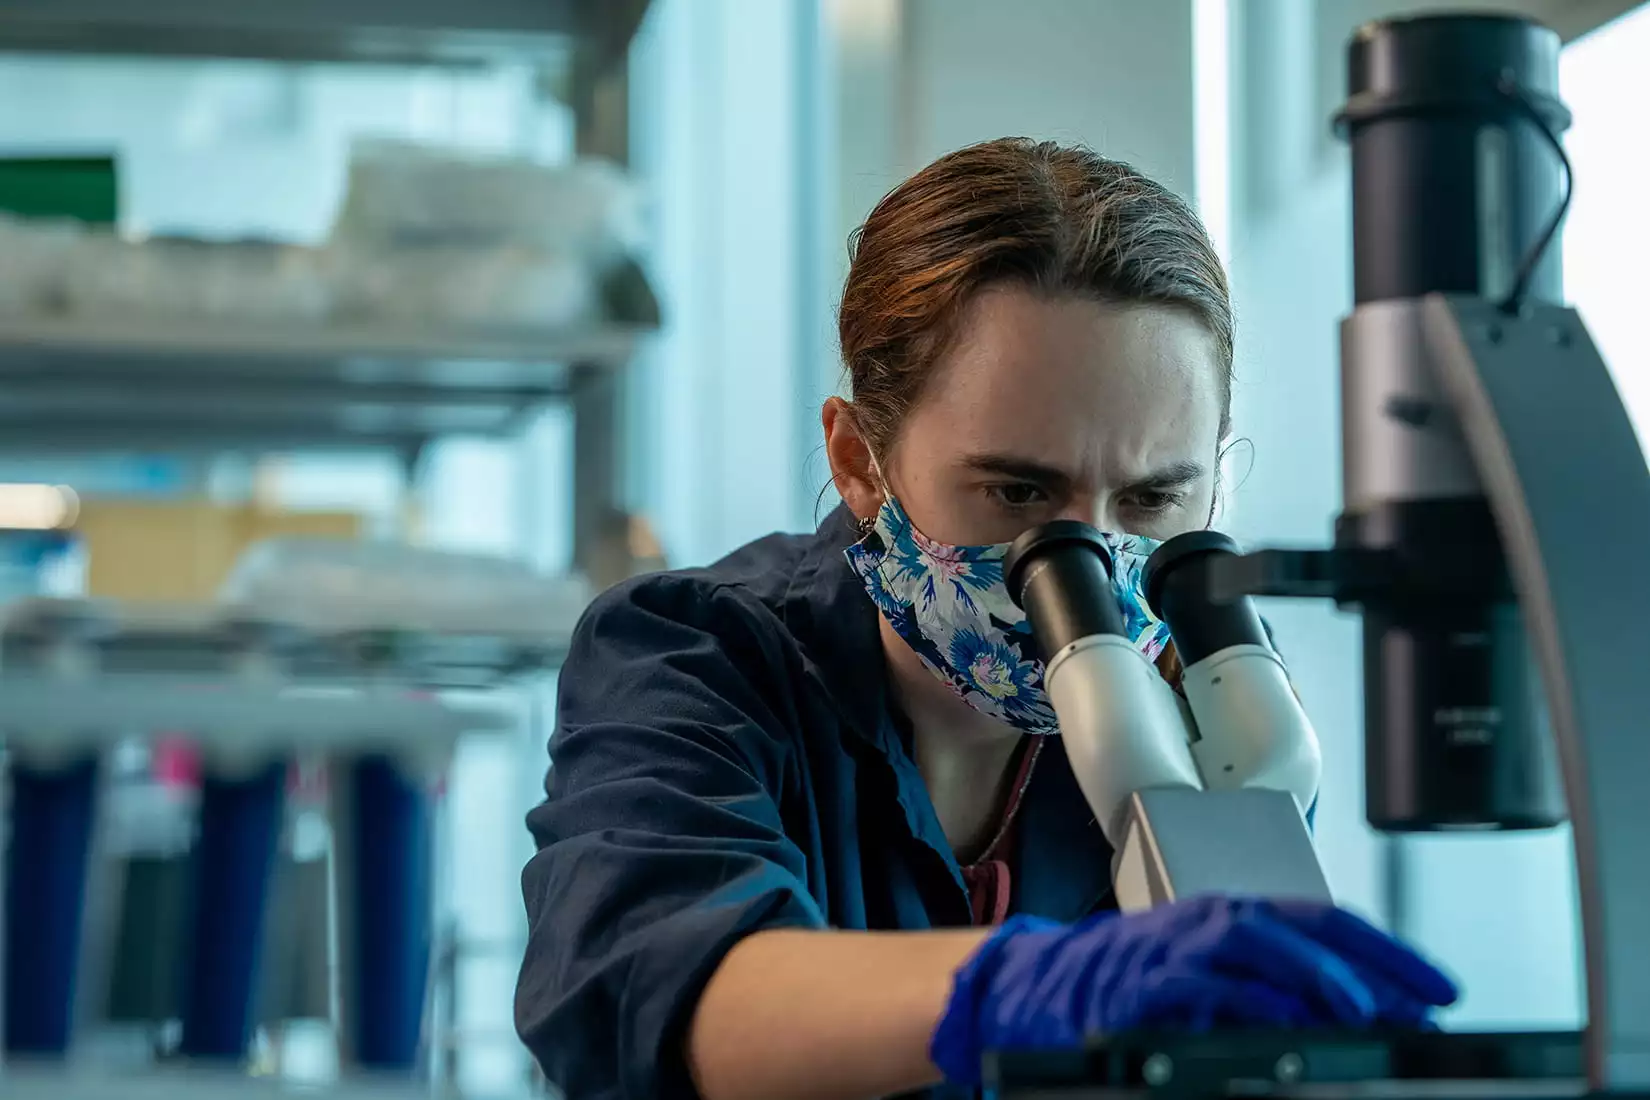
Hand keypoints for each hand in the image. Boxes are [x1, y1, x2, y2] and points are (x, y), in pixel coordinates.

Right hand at [929, 895, 1457, 1085]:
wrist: (1039, 985)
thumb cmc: (1130, 980)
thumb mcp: (1208, 971)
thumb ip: (1271, 982)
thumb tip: (1358, 1010)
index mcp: (1232, 914)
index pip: (1327, 920)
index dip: (1389, 952)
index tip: (1443, 989)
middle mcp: (1209, 921)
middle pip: (1300, 925)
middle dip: (1367, 964)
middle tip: (1419, 1004)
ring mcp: (1176, 950)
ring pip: (1256, 945)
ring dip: (1314, 975)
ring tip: (1364, 1010)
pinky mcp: (1143, 986)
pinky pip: (1202, 989)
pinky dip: (1245, 1002)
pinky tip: (1282, 1024)